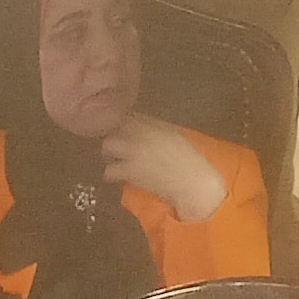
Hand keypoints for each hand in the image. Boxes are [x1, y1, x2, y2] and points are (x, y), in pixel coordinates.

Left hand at [99, 116, 227, 221]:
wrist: (192, 182)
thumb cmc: (189, 159)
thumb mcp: (174, 135)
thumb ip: (156, 127)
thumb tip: (141, 125)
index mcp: (153, 124)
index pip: (128, 117)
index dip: (122, 124)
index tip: (123, 130)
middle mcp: (140, 134)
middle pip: (113, 129)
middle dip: (113, 137)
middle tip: (116, 147)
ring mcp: (132, 152)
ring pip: (107, 147)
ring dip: (109, 154)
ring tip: (115, 161)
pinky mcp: (129, 171)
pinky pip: (109, 170)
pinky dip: (111, 173)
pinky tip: (118, 176)